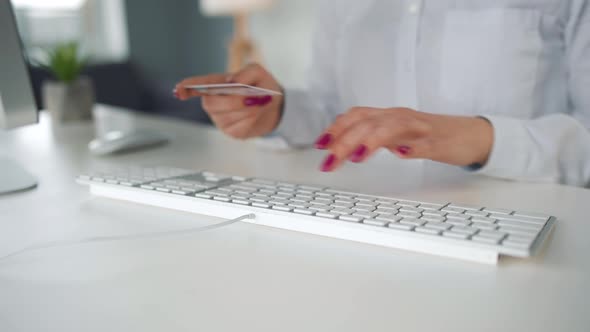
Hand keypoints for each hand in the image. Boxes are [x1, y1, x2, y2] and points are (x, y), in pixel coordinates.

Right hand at [175, 63, 283, 138]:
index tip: (178, 90)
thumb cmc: (263, 86)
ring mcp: (221, 118)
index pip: (197, 86)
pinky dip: (251, 120)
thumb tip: (232, 81)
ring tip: (259, 103)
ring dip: (247, 110)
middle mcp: (214, 101)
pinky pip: (238, 128)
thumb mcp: (259, 72)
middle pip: (210, 104)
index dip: (186, 88)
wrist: (277, 106)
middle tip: (251, 97)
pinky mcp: (231, 131)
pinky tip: (256, 115)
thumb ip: (246, 73)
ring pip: (226, 116)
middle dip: (232, 101)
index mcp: (217, 85)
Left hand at [314, 107, 493, 171]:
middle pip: (368, 123)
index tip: (320, 145)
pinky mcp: (440, 141)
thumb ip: (373, 137)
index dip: (337, 128)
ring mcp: (421, 129)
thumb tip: (345, 145)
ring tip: (355, 156)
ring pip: (392, 127)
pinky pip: (426, 143)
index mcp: (389, 117)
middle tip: (330, 160)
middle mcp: (401, 118)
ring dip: (371, 140)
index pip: (357, 116)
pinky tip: (402, 153)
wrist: (472, 135)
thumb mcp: (396, 135)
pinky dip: (413, 147)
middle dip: (345, 141)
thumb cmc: (431, 136)